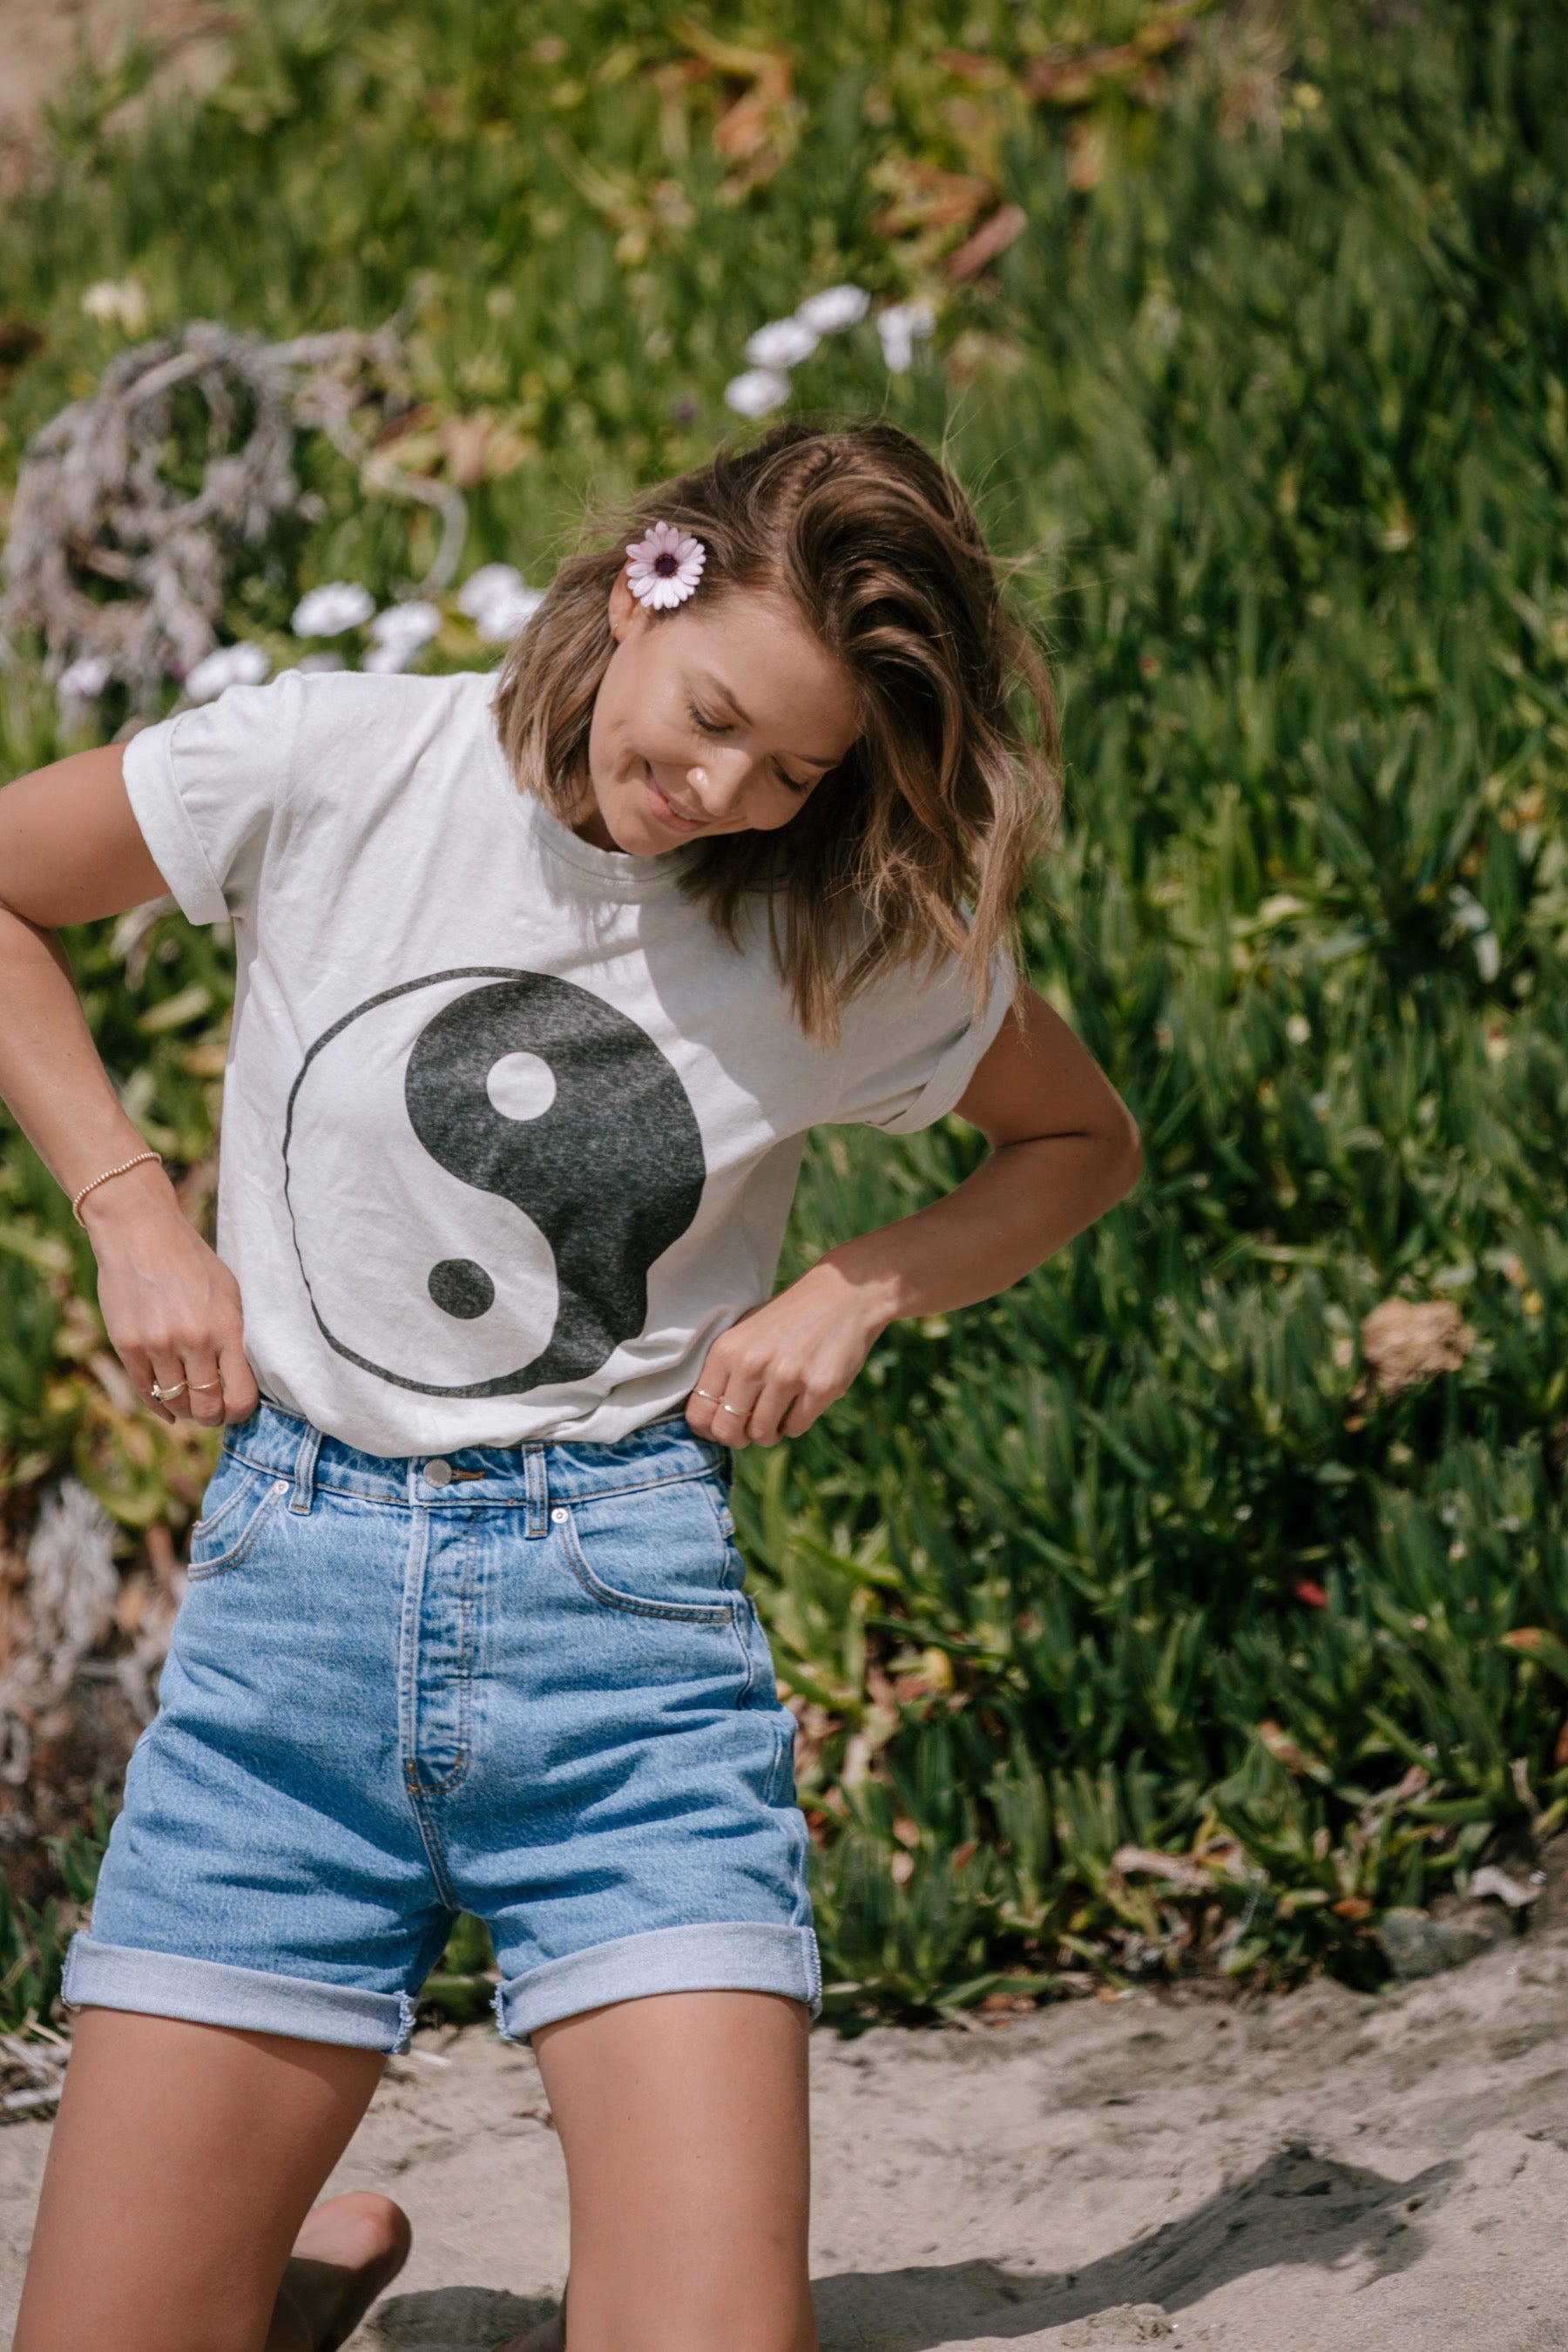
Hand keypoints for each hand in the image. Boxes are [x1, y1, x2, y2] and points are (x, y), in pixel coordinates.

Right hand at [81, 1163, 259, 1427]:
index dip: (240, 1412)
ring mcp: (157, 1345)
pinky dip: (159, 1405)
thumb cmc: (192, 1262)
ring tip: (191, 1404)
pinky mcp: (127, 1345)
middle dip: (212, 1416)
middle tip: (213, 1411)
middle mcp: (193, 1341)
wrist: (140, 1232)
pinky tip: (167, 1408)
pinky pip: (146, 1391)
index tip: (238, 1410)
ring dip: (185, 1410)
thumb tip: (243, 1378)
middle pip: (206, 1408)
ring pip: (175, 1403)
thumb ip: (236, 1336)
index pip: (240, 1396)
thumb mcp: (229, 1293)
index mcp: (226, 1328)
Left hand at [686, 1258, 891, 1448]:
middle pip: (728, 1431)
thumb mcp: (744, 1334)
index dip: (708, 1430)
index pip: (699, 1412)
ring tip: (777, 1416)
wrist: (843, 1294)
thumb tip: (710, 1420)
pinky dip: (794, 1424)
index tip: (722, 1428)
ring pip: (762, 1434)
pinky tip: (800, 1404)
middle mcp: (752, 1364)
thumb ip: (725, 1371)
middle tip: (749, 1430)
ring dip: (769, 1433)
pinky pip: (795, 1428)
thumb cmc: (787, 1319)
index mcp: (726, 1351)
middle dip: (738, 1438)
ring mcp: (787, 1377)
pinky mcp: (820, 1388)